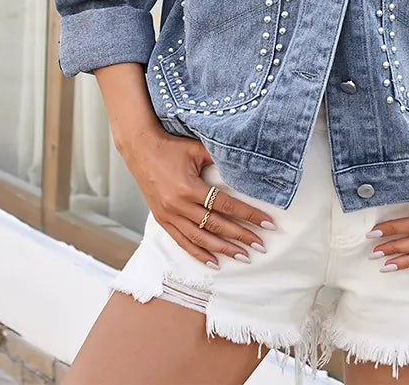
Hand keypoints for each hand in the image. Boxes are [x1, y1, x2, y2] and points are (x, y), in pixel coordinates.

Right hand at [120, 127, 276, 266]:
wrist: (140, 149)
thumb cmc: (171, 147)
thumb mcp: (197, 149)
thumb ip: (220, 161)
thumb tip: (245, 169)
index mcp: (189, 188)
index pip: (226, 206)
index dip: (249, 215)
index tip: (268, 223)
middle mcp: (179, 205)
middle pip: (217, 225)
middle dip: (241, 236)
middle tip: (261, 245)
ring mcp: (169, 215)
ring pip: (201, 238)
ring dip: (223, 249)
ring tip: (243, 256)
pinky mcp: (162, 220)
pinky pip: (182, 241)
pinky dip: (198, 253)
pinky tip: (214, 262)